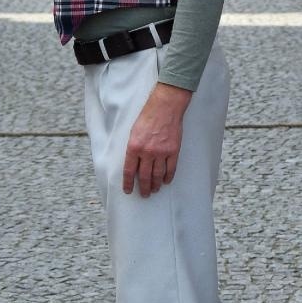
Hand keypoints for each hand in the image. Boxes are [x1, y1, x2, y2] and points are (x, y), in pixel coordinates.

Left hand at [123, 81, 191, 197]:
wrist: (165, 107)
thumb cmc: (148, 117)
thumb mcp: (134, 132)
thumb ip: (133, 148)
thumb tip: (133, 163)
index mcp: (134, 147)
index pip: (129, 171)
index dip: (128, 183)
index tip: (128, 191)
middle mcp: (147, 152)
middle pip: (144, 176)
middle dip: (143, 187)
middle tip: (144, 194)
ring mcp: (161, 152)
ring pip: (157, 175)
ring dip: (155, 184)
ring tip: (154, 190)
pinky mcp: (173, 150)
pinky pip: (171, 168)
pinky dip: (168, 177)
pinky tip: (166, 181)